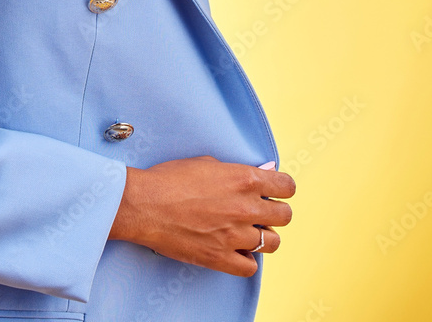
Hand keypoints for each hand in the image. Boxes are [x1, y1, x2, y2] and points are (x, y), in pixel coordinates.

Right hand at [107, 155, 294, 276]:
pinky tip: (235, 249)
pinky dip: (246, 259)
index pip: (286, 186)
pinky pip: (250, 267)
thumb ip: (237, 171)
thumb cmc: (169, 179)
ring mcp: (235, 236)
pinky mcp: (221, 258)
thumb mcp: (206, 163)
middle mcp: (246, 208)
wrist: (144, 204)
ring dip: (263, 236)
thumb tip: (263, 173)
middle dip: (275, 212)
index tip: (275, 190)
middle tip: (261, 211)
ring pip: (272, 243)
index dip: (282, 188)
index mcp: (244, 180)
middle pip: (285, 216)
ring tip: (247, 232)